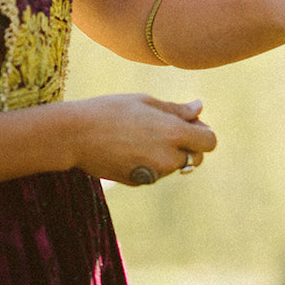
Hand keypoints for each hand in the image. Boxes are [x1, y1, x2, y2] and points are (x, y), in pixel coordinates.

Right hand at [66, 95, 216, 184]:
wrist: (75, 135)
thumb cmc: (110, 110)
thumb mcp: (145, 102)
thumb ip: (177, 110)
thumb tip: (200, 108)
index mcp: (173, 133)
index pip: (210, 141)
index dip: (203, 133)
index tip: (190, 125)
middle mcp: (168, 157)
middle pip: (196, 158)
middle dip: (189, 146)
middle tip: (167, 129)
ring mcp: (154, 173)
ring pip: (174, 166)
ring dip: (168, 154)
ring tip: (140, 135)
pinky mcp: (140, 182)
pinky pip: (155, 173)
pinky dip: (150, 163)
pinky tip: (129, 148)